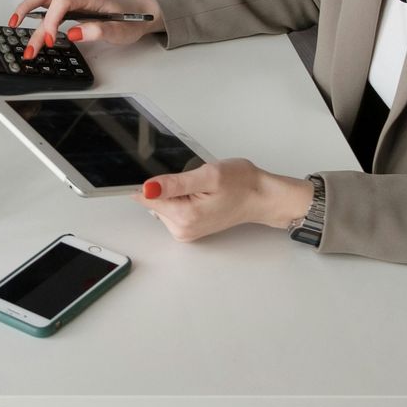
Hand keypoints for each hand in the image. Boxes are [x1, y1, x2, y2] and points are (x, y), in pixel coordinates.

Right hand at [7, 0, 162, 58]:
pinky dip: (39, 24)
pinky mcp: (72, 8)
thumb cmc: (133, 19)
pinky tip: (36, 37)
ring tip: (27, 47)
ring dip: (31, 22)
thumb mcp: (121, 30)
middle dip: (26, 10)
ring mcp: (74, 0)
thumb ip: (98, 30)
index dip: (51, 19)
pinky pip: (50, 12)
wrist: (142, 11)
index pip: (61, 1)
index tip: (49, 39)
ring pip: (44, 5)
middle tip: (14, 26)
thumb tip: (73, 33)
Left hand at [132, 158, 313, 241]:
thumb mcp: (208, 175)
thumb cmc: (241, 184)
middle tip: (192, 180)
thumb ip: (175, 183)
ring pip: (160, 203)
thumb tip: (146, 188)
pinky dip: (180, 197)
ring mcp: (184, 230)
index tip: (169, 175)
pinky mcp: (187, 227)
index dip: (151, 181)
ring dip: (174, 191)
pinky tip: (198, 194)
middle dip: (165, 186)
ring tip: (198, 187)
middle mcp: (181, 229)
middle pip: (152, 200)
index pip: (145, 197)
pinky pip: (171, 208)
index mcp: (184, 216)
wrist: (261, 197)